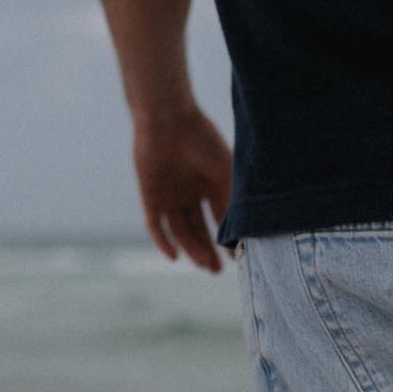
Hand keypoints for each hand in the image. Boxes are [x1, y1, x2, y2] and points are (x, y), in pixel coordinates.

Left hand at [132, 105, 233, 273]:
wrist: (168, 120)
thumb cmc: (202, 142)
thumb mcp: (225, 175)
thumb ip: (232, 204)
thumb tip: (242, 235)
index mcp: (209, 184)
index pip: (220, 218)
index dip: (228, 238)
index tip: (238, 258)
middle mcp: (190, 193)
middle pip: (199, 229)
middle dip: (208, 251)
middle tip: (218, 272)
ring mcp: (170, 196)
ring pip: (181, 231)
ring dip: (192, 249)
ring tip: (206, 265)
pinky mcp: (150, 196)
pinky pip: (156, 225)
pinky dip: (164, 242)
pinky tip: (175, 257)